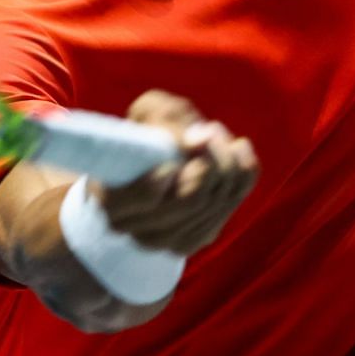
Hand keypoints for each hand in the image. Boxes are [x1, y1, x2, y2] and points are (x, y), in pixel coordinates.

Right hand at [91, 90, 258, 254]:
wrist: (149, 165)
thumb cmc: (143, 134)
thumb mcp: (145, 114)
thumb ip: (165, 120)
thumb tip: (198, 140)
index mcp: (111, 201)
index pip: (149, 196)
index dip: (174, 167)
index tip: (189, 139)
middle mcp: (137, 231)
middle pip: (191, 200)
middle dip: (212, 159)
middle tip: (211, 129)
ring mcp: (168, 241)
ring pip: (215, 203)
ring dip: (227, 161)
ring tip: (218, 133)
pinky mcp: (197, 238)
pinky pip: (232, 204)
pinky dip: (243, 173)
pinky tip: (238, 149)